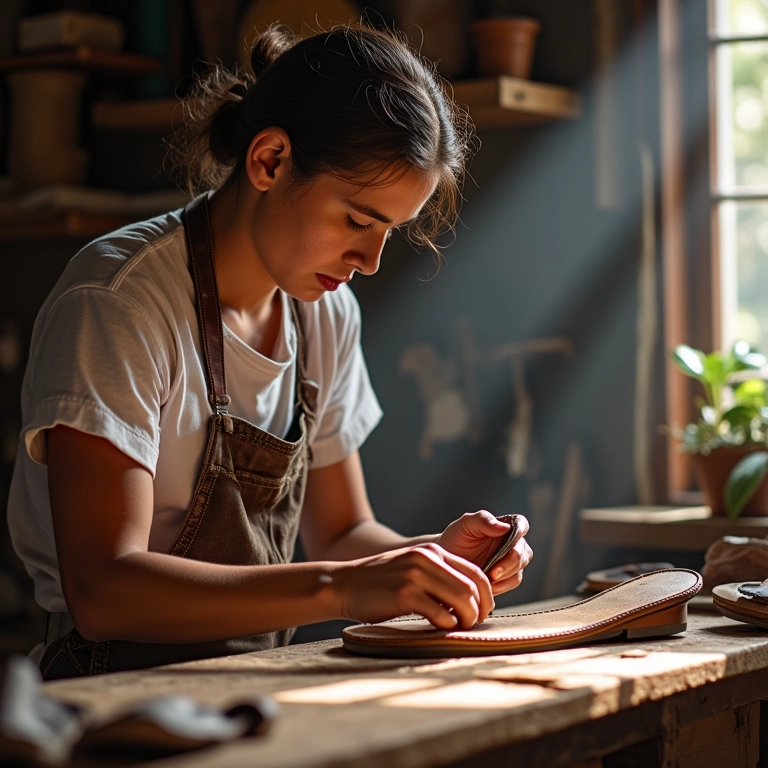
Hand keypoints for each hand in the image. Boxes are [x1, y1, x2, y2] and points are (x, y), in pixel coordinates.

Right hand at [335, 543, 493, 629]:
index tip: (484, 611)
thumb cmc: (380, 584)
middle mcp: (426, 558)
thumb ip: (438, 577)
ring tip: (460, 627)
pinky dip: (447, 625)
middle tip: (474, 624)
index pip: (475, 572)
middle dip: (480, 610)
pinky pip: (440, 613)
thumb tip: (469, 601)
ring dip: (467, 619)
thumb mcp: (412, 569)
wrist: (343, 584)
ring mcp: (415, 575)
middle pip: (473, 586)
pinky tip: (440, 628)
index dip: (486, 595)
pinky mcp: (404, 593)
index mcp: (432, 551)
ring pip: (462, 599)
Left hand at [437, 511, 532, 595]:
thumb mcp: (465, 524)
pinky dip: (503, 585)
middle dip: (511, 561)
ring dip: (507, 575)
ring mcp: (509, 561)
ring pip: (520, 568)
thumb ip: (483, 520)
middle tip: (493, 571)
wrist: (446, 561)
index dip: (520, 530)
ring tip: (488, 579)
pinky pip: (513, 581)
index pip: (521, 524)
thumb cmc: (455, 538)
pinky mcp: (506, 577)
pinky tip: (489, 586)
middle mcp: (511, 543)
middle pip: (524, 551)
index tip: (511, 539)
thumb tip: (505, 527)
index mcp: (503, 526)